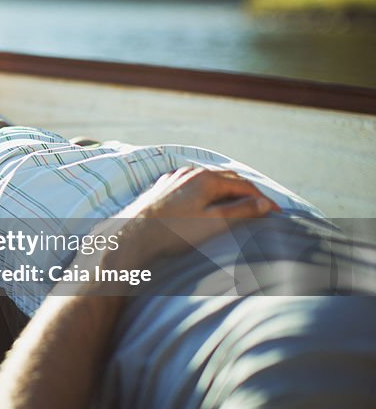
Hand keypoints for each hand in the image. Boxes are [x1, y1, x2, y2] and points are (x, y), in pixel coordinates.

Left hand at [106, 166, 279, 269]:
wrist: (131, 236)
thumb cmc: (172, 232)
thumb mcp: (213, 224)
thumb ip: (241, 212)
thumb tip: (266, 204)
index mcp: (205, 179)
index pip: (243, 185)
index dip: (262, 199)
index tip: (278, 213)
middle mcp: (189, 172)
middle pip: (227, 179)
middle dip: (247, 192)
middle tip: (263, 208)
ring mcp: (173, 178)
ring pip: (208, 180)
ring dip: (226, 190)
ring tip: (239, 204)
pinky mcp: (161, 187)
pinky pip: (191, 185)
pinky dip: (206, 191)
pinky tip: (206, 200)